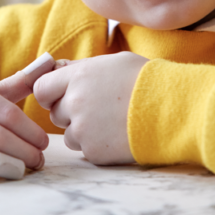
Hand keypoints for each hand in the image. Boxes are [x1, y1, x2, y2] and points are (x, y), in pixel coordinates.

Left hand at [33, 52, 149, 164]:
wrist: (173, 110)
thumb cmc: (146, 81)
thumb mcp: (112, 62)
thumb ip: (80, 68)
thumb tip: (55, 68)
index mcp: (78, 77)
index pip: (41, 88)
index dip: (50, 93)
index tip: (61, 95)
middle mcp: (75, 103)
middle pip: (55, 113)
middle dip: (69, 111)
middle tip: (98, 107)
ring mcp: (83, 129)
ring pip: (69, 133)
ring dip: (83, 130)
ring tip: (111, 121)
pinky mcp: (93, 151)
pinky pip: (85, 149)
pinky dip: (97, 144)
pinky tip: (117, 134)